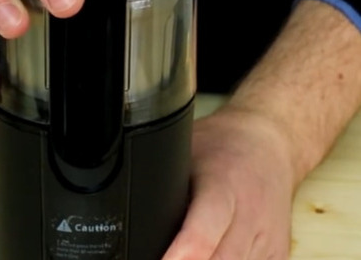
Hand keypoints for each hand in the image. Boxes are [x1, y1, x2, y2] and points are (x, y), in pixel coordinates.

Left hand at [163, 109, 296, 259]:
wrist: (271, 144)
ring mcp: (265, 240)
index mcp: (223, 187)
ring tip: (173, 254)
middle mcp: (249, 217)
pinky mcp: (276, 254)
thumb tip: (118, 204)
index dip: (182, 253)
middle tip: (154, 256)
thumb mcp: (185, 151)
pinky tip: (207, 256)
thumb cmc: (222, 146)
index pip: (204, 230)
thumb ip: (159, 181)